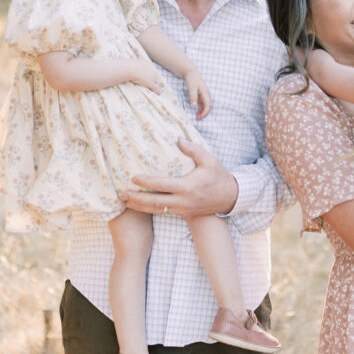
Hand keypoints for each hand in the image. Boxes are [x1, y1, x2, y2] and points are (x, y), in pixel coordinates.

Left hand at [122, 139, 238, 217]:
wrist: (230, 198)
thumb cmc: (219, 176)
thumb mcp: (210, 160)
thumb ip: (194, 149)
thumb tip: (178, 140)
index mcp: (188, 187)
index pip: (162, 185)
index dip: (146, 182)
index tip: (133, 177)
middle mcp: (183, 200)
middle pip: (155, 202)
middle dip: (137, 199)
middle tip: (122, 193)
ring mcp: (183, 209)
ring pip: (157, 210)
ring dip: (140, 207)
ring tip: (125, 202)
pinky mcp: (184, 213)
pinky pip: (164, 213)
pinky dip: (150, 210)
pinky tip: (140, 207)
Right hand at [129, 59, 162, 93]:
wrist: (131, 68)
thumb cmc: (129, 65)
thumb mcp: (133, 62)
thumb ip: (134, 63)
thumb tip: (129, 61)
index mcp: (149, 65)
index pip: (152, 71)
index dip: (150, 75)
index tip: (148, 77)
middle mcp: (153, 70)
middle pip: (155, 77)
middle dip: (153, 80)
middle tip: (150, 84)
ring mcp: (152, 77)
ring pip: (155, 83)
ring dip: (154, 86)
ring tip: (153, 90)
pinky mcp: (151, 83)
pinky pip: (155, 88)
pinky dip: (157, 92)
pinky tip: (158, 94)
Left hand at [185, 68, 211, 118]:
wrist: (190, 72)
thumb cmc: (191, 79)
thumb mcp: (192, 88)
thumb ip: (193, 96)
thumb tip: (194, 105)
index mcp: (205, 93)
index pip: (208, 105)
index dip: (205, 112)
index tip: (199, 117)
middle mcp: (206, 94)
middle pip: (208, 106)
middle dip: (204, 113)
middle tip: (198, 118)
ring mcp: (204, 95)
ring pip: (205, 105)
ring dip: (202, 111)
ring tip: (197, 116)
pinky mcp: (201, 95)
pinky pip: (202, 103)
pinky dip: (200, 108)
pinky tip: (196, 111)